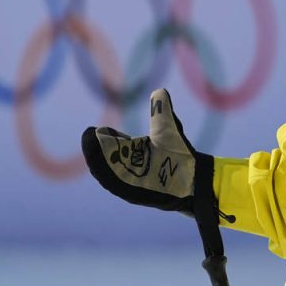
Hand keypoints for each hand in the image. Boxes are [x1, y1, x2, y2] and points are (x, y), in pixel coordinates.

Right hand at [81, 88, 208, 212]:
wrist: (197, 176)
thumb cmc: (181, 155)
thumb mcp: (167, 130)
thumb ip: (161, 111)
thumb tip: (160, 91)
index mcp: (132, 153)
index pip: (111, 145)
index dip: (103, 138)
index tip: (96, 129)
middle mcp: (128, 168)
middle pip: (105, 160)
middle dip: (95, 149)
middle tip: (88, 136)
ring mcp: (132, 182)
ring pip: (108, 174)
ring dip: (98, 162)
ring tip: (91, 148)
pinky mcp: (139, 194)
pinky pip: (120, 188)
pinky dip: (111, 178)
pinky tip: (104, 168)